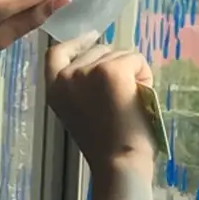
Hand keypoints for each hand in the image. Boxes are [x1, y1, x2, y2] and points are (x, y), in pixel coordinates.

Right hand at [44, 36, 156, 168]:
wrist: (118, 161)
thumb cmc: (105, 144)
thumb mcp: (79, 110)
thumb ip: (81, 85)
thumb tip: (102, 59)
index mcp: (54, 89)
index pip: (55, 52)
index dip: (75, 43)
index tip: (91, 38)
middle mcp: (66, 77)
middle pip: (96, 49)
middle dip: (114, 63)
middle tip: (121, 95)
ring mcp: (87, 71)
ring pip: (119, 54)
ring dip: (131, 72)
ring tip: (130, 101)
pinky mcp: (111, 70)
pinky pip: (135, 59)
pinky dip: (144, 75)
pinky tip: (141, 96)